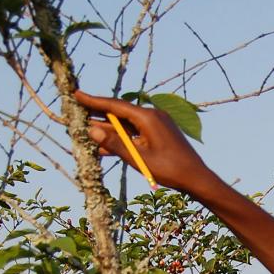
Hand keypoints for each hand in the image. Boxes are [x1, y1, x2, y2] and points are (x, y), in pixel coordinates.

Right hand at [74, 90, 218, 195]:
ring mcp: (156, 126)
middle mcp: (152, 116)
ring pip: (126, 125)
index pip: (115, 105)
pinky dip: (121, 139)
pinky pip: (135, 134)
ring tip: (86, 129)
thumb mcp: (139, 158)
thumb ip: (115, 144)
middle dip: (98, 113)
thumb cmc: (170, 169)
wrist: (196, 178)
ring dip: (107, 129)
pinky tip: (104, 147)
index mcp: (148, 117)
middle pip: (119, 112)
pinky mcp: (159, 135)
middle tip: (77, 110)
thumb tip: (92, 130)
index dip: (94, 101)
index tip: (77, 94)